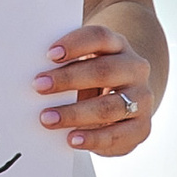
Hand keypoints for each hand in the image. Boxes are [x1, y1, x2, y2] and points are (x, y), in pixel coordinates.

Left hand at [36, 21, 155, 154]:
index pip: (100, 37)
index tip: (50, 54)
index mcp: (118, 46)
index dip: (75, 44)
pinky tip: (71, 139)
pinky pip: (117, 135)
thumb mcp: (85, 66)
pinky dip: (92, 138)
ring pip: (109, 106)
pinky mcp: (142, 127)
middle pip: (103, 71)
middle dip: (68, 79)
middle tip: (38, 86)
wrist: (129, 103)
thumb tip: (35, 75)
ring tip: (47, 118)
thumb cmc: (95, 80)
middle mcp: (135, 69)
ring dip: (75, 113)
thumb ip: (66, 65)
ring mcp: (142, 99)